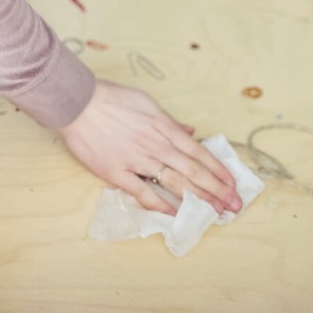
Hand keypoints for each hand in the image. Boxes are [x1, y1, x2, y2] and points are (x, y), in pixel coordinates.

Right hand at [59, 80, 242, 215]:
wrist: (78, 102)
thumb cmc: (111, 98)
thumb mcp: (146, 102)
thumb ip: (169, 121)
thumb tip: (189, 131)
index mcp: (164, 127)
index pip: (198, 152)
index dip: (218, 170)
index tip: (232, 183)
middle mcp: (156, 145)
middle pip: (193, 171)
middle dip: (217, 190)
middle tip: (234, 205)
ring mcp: (137, 160)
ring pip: (175, 183)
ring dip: (198, 199)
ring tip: (216, 212)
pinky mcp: (116, 172)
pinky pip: (143, 192)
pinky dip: (161, 205)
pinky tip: (176, 214)